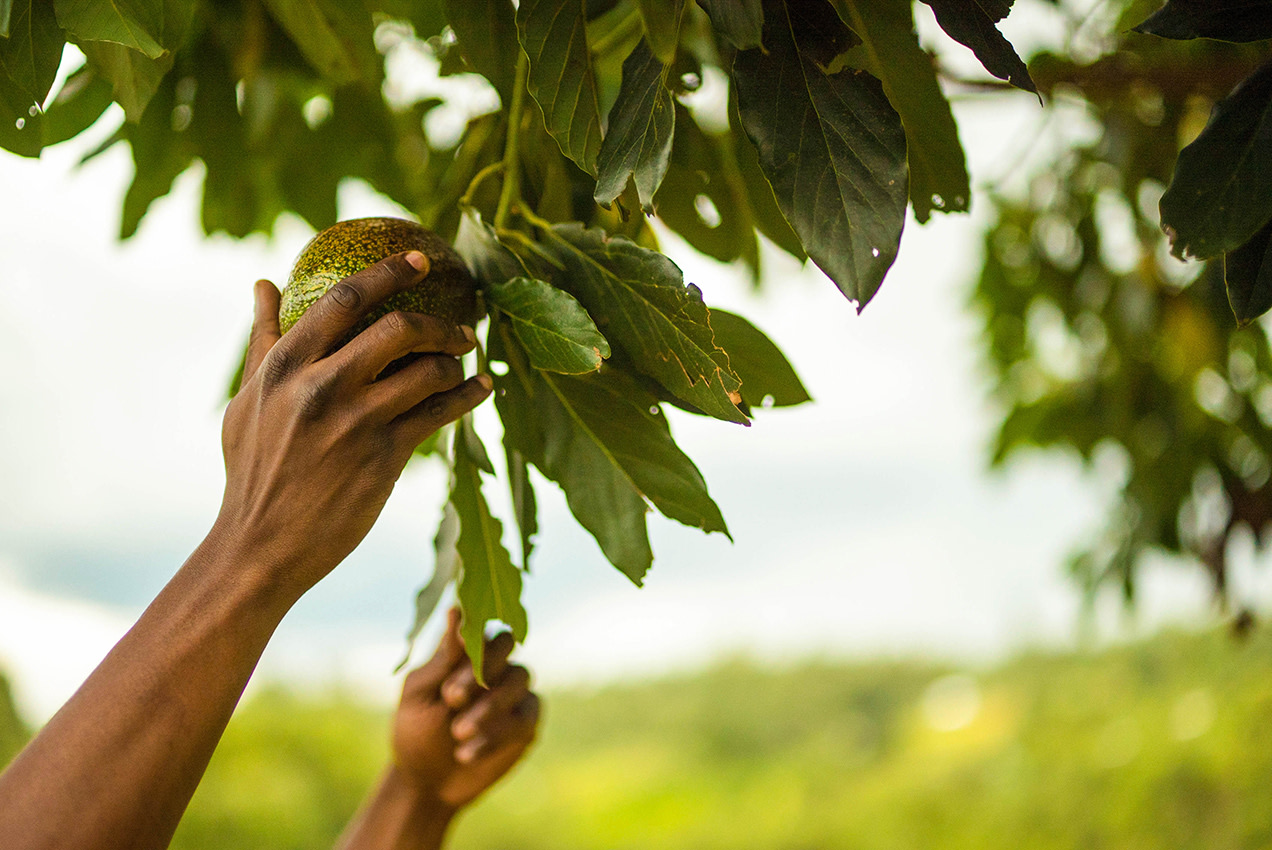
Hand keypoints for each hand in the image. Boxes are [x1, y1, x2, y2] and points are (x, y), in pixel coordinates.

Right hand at [212, 252, 491, 598]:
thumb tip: (265, 283)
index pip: (343, 299)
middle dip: (438, 319)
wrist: (261, 546)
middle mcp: (321, 387)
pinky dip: (468, 395)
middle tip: (462, 321)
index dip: (387, 272)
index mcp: (284, 366)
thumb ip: (263, 340)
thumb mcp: (247, 401)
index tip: (419, 259)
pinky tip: (480, 388)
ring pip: (427, 370)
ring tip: (464, 360)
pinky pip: (440, 414)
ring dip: (455, 360)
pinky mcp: (384, 457)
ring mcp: (355, 422)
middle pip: (397, 328)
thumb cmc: (253, 471)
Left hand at [393, 608, 540, 811]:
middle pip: (506, 641)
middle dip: (481, 669)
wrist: (426, 782)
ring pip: (519, 678)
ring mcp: (514, 691)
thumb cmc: (417, 729)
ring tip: (458, 733)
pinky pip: (524, 717)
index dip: (472, 635)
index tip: (458, 650)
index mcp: (465, 650)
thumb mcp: (419, 694)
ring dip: (488, 706)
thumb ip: (442, 658)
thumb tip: (456, 611)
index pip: (478, 624)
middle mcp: (495, 664)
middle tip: (451, 698)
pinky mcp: (527, 722)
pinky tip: (467, 753)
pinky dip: (495, 735)